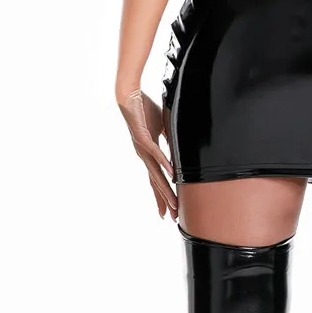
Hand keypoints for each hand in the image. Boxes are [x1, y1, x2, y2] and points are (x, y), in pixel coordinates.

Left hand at [117, 89, 177, 221]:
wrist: (130, 95)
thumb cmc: (145, 110)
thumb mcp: (163, 128)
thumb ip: (170, 141)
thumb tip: (181, 152)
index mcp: (148, 154)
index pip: (157, 179)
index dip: (162, 196)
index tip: (169, 210)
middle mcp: (143, 155)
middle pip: (155, 183)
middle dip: (164, 200)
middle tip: (172, 216)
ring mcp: (141, 148)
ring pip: (155, 173)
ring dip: (164, 189)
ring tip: (173, 202)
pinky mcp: (141, 137)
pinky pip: (154, 152)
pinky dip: (163, 162)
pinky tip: (170, 172)